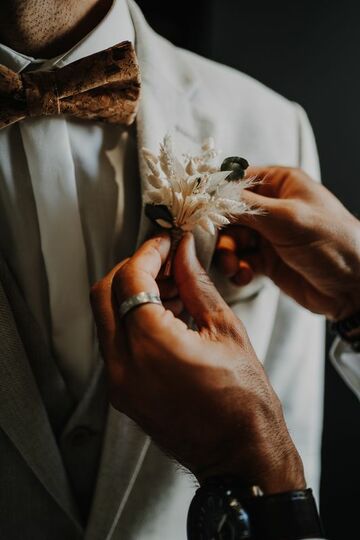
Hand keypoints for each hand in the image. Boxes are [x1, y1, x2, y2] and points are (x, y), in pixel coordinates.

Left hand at [91, 233, 303, 492]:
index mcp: (150, 344)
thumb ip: (195, 283)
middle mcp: (123, 364)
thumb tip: (184, 251)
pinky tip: (166, 313)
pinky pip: (117, 342)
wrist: (239, 455)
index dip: (148, 251)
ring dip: (132, 292)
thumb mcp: (224, 329)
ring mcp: (118, 381)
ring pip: (107, 317)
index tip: (166, 241)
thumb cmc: (243, 398)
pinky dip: (134, 319)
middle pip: (105, 293)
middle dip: (133, 268)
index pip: (130, 277)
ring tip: (172, 286)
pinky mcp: (122, 392)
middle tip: (166, 260)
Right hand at [215, 166, 359, 320]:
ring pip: (231, 239)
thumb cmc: (331, 241)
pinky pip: (239, 260)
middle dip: (221, 232)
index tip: (198, 210)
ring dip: (227, 254)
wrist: (353, 286)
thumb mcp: (287, 218)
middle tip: (220, 248)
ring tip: (234, 268)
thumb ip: (246, 206)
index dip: (216, 195)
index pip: (237, 180)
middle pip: (228, 213)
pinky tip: (244, 276)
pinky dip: (237, 269)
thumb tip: (212, 196)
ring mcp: (268, 234)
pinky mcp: (266, 260)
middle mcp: (271, 206)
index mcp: (280, 183)